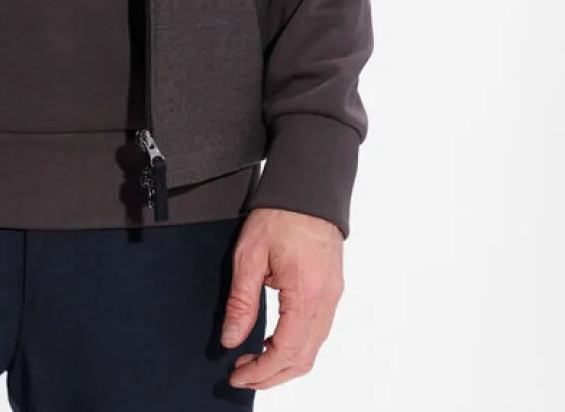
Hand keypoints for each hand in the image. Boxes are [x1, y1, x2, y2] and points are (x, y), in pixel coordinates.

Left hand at [221, 206, 344, 391]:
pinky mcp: (332, 290)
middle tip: (243, 374)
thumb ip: (242, 302)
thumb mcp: (249, 256)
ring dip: (284, 363)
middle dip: (272, 375)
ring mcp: (333, 296)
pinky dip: (297, 346)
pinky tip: (275, 341)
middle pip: (303, 359)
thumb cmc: (280, 215)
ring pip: (312, 349)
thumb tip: (232, 338)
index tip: (238, 375)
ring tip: (254, 360)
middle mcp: (326, 301)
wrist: (308, 188)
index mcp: (306, 295)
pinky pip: (318, 331)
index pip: (286, 352)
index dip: (261, 372)